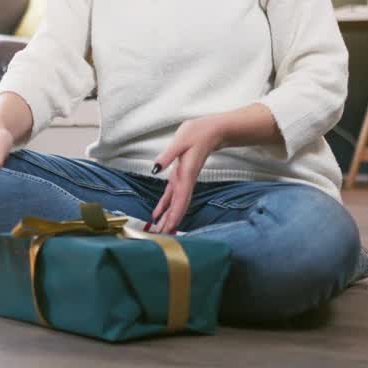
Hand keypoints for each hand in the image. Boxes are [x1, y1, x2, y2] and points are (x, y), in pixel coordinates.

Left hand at [150, 116, 223, 233]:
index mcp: (186, 174)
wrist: (212, 131)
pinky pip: (172, 195)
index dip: (175, 215)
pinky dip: (165, 205)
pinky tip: (158, 213)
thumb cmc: (197, 133)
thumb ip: (167, 156)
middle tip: (161, 236)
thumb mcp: (180, 141)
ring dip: (168, 217)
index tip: (170, 229)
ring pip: (175, 203)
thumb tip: (155, 169)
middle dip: (170, 221)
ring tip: (159, 230)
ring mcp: (183, 180)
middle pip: (178, 206)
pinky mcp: (180, 176)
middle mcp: (185, 181)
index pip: (180, 199)